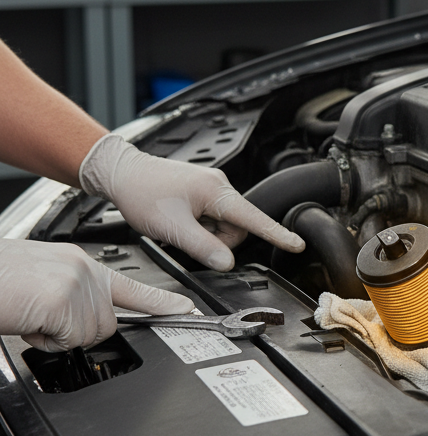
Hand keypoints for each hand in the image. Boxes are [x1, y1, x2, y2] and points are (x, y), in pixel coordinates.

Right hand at [0, 239, 193, 350]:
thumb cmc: (0, 282)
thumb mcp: (42, 282)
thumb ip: (71, 295)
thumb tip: (83, 318)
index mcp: (80, 263)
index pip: (132, 285)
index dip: (163, 301)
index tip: (186, 310)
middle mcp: (84, 269)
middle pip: (107, 323)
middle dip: (74, 332)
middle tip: (41, 316)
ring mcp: (77, 284)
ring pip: (89, 335)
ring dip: (56, 337)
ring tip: (29, 314)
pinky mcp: (64, 301)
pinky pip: (69, 341)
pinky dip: (45, 341)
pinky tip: (27, 320)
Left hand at [79, 134, 304, 270]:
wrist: (121, 172)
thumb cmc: (142, 193)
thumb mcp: (172, 227)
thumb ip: (203, 247)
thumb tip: (227, 263)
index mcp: (217, 192)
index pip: (254, 218)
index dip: (277, 234)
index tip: (297, 244)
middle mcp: (219, 186)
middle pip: (236, 227)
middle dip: (217, 240)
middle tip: (187, 238)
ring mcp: (210, 187)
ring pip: (223, 224)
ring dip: (205, 234)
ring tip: (178, 227)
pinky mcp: (201, 191)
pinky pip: (211, 216)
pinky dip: (198, 225)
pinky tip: (178, 221)